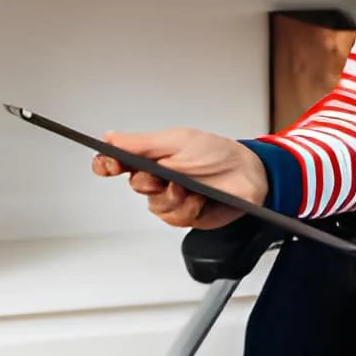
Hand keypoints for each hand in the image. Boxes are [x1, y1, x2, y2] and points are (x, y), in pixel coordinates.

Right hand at [91, 128, 266, 230]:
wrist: (248, 177)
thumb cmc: (216, 153)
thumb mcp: (177, 141)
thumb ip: (140, 143)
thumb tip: (109, 138)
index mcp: (153, 154)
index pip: (118, 160)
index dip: (107, 164)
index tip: (107, 165)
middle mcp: (158, 175)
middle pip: (135, 184)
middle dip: (150, 181)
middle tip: (164, 176)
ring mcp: (170, 196)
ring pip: (154, 205)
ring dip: (173, 197)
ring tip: (190, 188)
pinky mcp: (183, 214)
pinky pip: (173, 218)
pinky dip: (187, 208)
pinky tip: (199, 199)